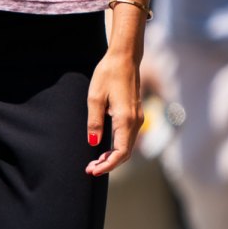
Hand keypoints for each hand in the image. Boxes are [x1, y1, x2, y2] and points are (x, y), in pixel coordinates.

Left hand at [85, 49, 142, 176]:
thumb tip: (94, 143)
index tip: (92, 170)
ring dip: (113, 157)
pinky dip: (117, 147)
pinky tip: (104, 149)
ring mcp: (138, 118)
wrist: (124, 58)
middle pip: (125, 153)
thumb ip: (94, 122)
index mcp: (125, 119)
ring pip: (127, 146)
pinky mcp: (135, 114)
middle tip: (90, 169)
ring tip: (95, 162)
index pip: (120, 153)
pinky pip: (128, 137)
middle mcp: (135, 121)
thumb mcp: (94, 98)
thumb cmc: (108, 74)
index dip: (107, 165)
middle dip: (108, 164)